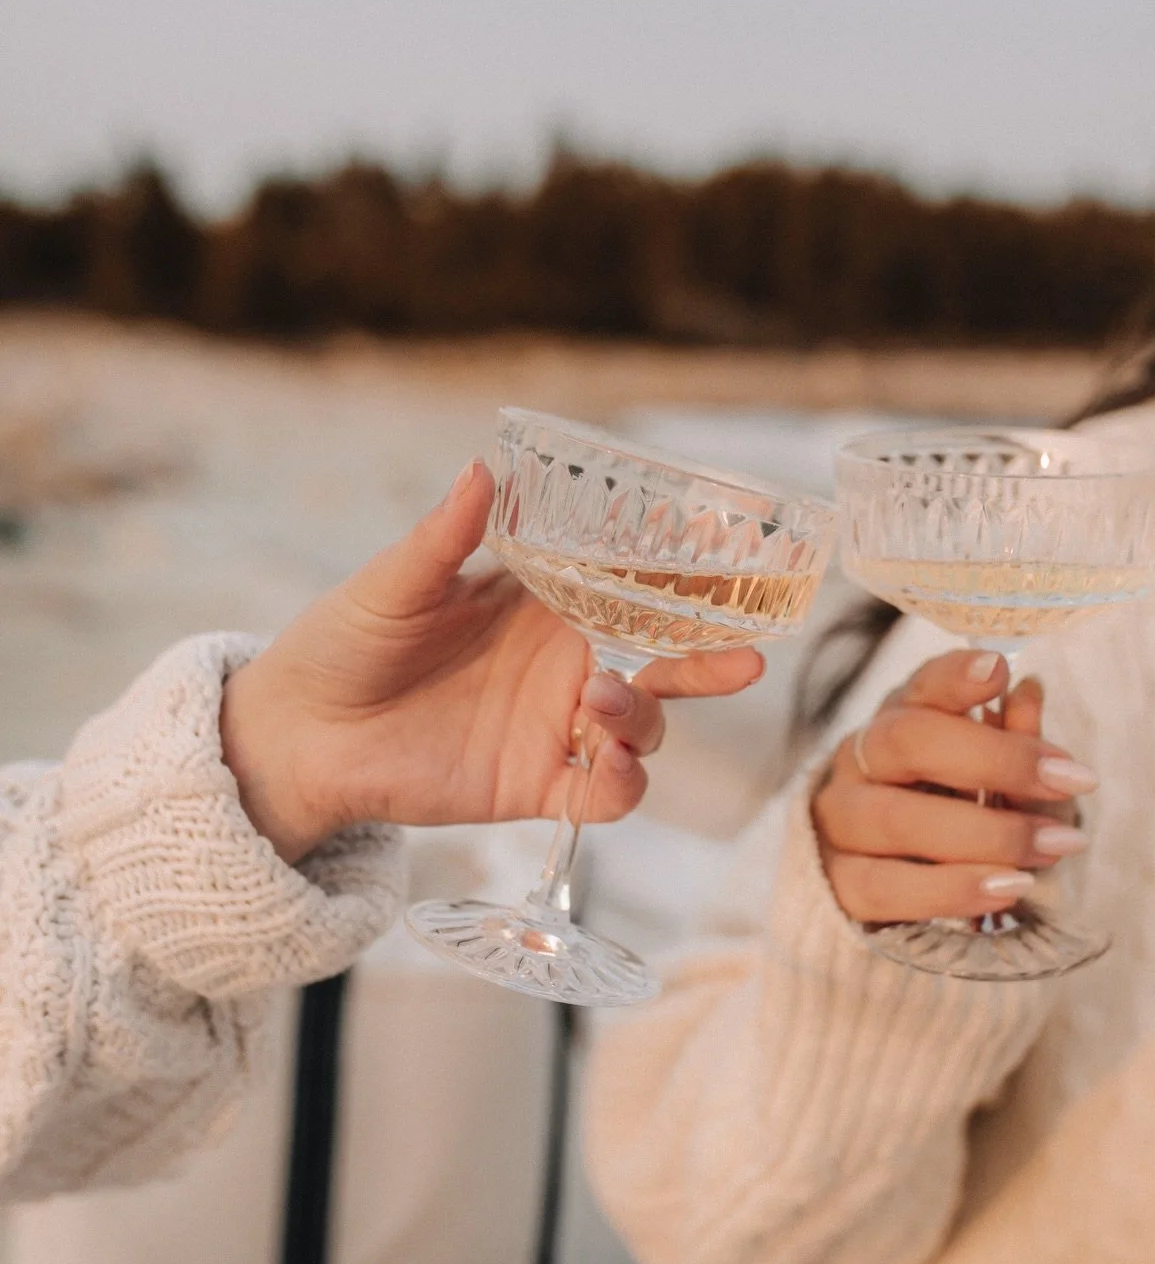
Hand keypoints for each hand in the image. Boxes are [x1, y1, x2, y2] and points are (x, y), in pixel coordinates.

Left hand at [220, 460, 763, 861]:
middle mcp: (563, 663)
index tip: (725, 557)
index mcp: (542, 604)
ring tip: (601, 700)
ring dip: (645, 716)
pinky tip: (611, 765)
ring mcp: (555, 726)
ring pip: (645, 726)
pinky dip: (624, 783)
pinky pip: (606, 794)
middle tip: (747, 657)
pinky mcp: (536, 784)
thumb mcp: (394, 583)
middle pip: (663, 663)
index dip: (682, 577)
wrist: (299, 733)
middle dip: (711, 660)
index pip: (631, 588)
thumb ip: (444, 537)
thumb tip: (481, 468)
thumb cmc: (344, 642)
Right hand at [813, 649, 1096, 924]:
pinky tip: (1008, 888)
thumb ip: (1012, 745)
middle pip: (907, 740)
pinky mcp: (837, 882)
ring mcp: (840, 821)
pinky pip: (886, 886)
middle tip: (1070, 780)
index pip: (921, 686)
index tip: (999, 671)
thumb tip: (1028, 694)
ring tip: (1052, 845)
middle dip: (996, 759)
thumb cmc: (956, 817)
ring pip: (896, 819)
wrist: (890, 885)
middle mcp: (859, 760)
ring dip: (987, 834)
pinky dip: (952, 889)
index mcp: (899, 720)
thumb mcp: (994, 779)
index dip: (956, 677)